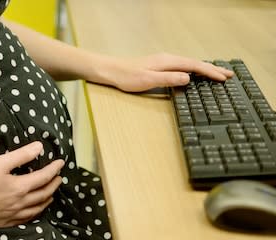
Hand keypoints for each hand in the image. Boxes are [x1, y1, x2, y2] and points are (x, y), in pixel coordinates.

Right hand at [0, 141, 63, 227]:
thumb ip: (21, 155)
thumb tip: (39, 147)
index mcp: (21, 187)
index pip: (44, 177)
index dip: (54, 169)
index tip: (61, 162)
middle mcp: (21, 203)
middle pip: (43, 194)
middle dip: (53, 185)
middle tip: (59, 178)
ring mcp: (13, 215)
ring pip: (37, 209)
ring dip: (47, 200)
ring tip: (51, 195)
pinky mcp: (4, 223)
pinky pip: (26, 219)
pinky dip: (35, 213)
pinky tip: (34, 211)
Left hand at [94, 52, 233, 91]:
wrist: (110, 71)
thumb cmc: (126, 77)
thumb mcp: (148, 80)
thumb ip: (169, 79)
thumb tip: (188, 78)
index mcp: (168, 61)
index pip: (195, 66)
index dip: (211, 72)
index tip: (224, 78)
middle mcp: (167, 59)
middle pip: (195, 63)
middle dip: (213, 69)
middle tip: (229, 75)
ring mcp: (163, 62)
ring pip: (189, 64)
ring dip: (204, 70)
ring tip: (217, 74)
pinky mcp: (158, 66)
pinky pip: (182, 66)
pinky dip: (194, 70)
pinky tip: (195, 75)